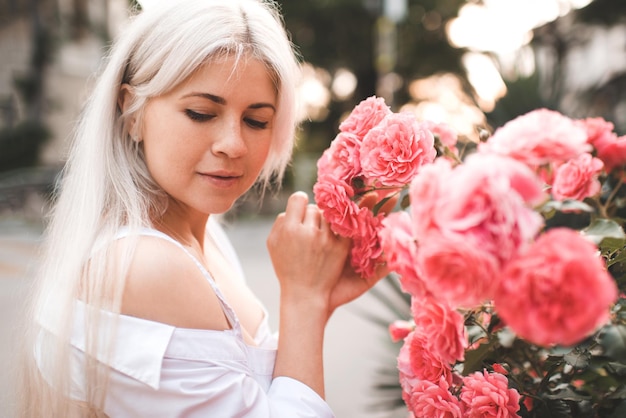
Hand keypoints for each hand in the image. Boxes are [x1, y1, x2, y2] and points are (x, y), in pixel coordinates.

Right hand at [267, 192, 350, 316]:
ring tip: (320, 236)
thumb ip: (280, 222)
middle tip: (310, 228)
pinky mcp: (340, 247)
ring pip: (328, 216)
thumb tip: (293, 206)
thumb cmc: (286, 267)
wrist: (304, 294)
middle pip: (314, 208)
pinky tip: (332, 237)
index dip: (299, 203)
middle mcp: (308, 232)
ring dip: (325, 223)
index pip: (298, 198)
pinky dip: (337, 230)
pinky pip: (341, 227)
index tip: (301, 210)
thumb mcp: (273, 244)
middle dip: (312, 216)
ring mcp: (326, 240)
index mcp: (289, 229)